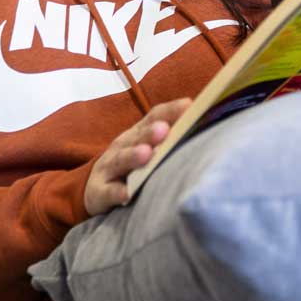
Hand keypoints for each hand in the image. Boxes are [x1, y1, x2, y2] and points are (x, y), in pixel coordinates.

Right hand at [84, 98, 190, 215]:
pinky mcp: (99, 191)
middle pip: (136, 137)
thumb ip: (170, 136)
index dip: (170, 111)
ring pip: (120, 161)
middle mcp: (122, 146)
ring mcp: (108, 168)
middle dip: (150, 132)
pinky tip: (126, 195)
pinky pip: (108, 192)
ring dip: (133, 156)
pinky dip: (117, 193)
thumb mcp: (145, 147)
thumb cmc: (131, 166)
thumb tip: (205, 121)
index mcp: (137, 134)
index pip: (154, 117)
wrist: (94, 188)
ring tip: (146, 154)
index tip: (189, 106)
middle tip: (164, 129)